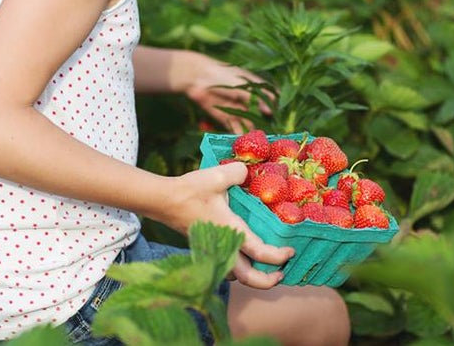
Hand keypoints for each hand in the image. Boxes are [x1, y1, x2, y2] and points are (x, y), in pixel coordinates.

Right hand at [167, 161, 293, 288]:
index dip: (279, 256)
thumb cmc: (190, 190)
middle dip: (267, 281)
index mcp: (232, 231)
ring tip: (264, 267)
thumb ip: (238, 172)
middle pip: (248, 278)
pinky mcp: (206, 248)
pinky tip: (243, 254)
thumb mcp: (217, 175)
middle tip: (281, 273)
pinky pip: (226, 266)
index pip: (261, 253)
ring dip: (251, 277)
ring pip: (235, 275)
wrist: (164, 200)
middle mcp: (223, 246)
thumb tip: (248, 173)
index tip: (290, 251)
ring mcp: (213, 250)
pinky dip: (238, 268)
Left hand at [184, 53, 270, 133]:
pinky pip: (234, 127)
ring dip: (251, 131)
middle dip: (264, 124)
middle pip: (259, 114)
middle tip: (271, 135)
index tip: (282, 118)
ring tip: (257, 141)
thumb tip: (268, 111)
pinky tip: (242, 141)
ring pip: (247, 122)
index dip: (275, 108)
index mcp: (253, 88)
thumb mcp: (241, 86)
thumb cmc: (222, 76)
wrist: (198, 78)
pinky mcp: (225, 116)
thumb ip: (254, 99)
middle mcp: (246, 100)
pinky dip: (238, 134)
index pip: (268, 99)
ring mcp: (236, 108)